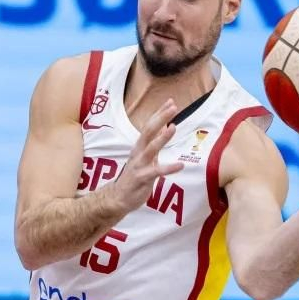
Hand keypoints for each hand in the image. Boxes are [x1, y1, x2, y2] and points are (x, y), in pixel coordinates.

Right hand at [102, 98, 184, 214]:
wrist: (118, 198)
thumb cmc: (134, 177)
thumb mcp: (146, 157)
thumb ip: (155, 142)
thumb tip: (164, 126)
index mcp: (140, 147)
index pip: (150, 126)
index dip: (159, 114)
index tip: (170, 102)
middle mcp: (138, 153)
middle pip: (148, 131)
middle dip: (160, 118)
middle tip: (173, 107)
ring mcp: (139, 165)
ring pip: (150, 148)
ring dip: (162, 138)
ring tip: (173, 127)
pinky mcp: (141, 178)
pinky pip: (156, 172)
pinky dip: (169, 168)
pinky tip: (180, 165)